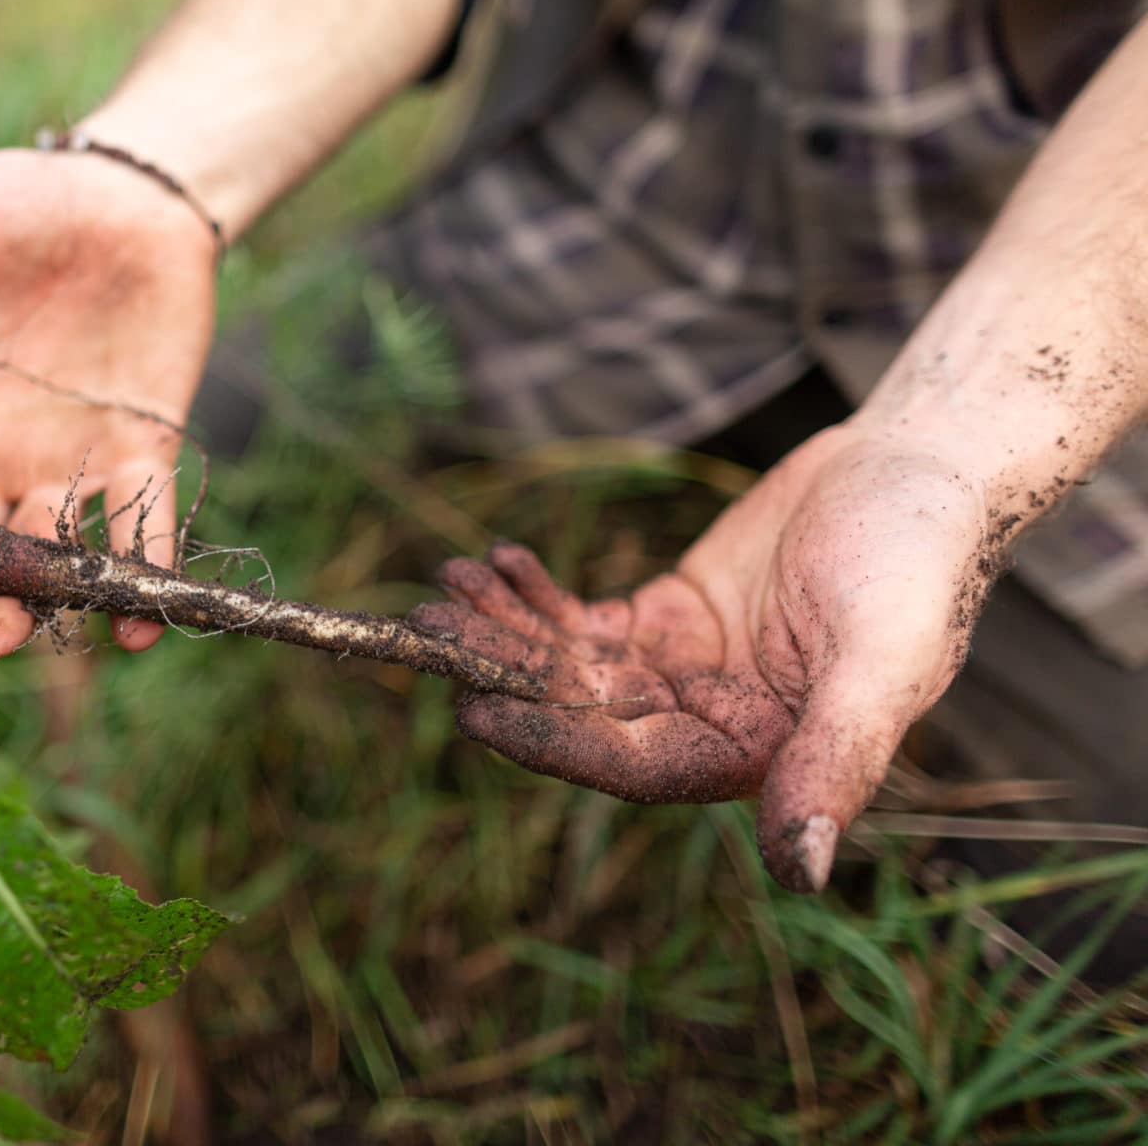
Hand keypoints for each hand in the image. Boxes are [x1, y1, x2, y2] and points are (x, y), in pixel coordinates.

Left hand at [412, 424, 994, 891]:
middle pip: (582, 713)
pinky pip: (585, 621)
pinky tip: (496, 561)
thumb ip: (835, 762)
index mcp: (758, 756)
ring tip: (443, 585)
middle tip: (424, 625)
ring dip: (504, 629)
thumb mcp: (885, 661)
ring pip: (570, 665)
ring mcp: (684, 672)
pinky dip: (537, 596)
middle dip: (502, 670)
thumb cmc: (917, 561)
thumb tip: (800, 875)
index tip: (473, 709)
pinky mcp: (669, 618)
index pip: (632, 766)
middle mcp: (710, 725)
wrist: (920, 469)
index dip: (551, 742)